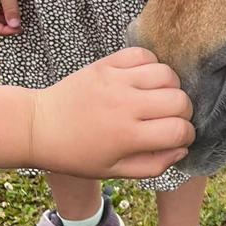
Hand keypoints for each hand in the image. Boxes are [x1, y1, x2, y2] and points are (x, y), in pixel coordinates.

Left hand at [28, 48, 194, 178]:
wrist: (39, 126)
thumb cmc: (77, 154)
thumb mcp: (114, 171)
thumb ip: (153, 165)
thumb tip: (181, 149)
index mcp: (127, 136)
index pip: (179, 130)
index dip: (186, 136)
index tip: (178, 138)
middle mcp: (125, 106)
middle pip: (180, 100)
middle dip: (183, 112)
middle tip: (170, 118)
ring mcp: (116, 81)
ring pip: (167, 74)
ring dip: (171, 87)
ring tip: (158, 97)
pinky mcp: (106, 65)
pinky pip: (144, 55)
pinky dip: (152, 65)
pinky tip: (144, 79)